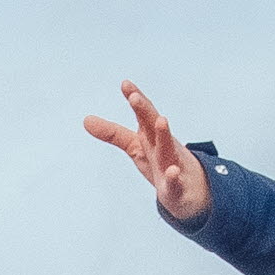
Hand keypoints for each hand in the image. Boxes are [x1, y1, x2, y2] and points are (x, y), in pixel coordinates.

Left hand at [84, 82, 211, 223]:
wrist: (189, 191)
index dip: (135, 98)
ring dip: (164, 134)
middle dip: (145, 111)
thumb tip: (85, 120)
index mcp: (151, 135)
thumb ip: (113, 133)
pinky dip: (174, 177)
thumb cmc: (161, 163)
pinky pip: (176, 182)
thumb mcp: (136, 147)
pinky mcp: (176, 186)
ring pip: (168, 148)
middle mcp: (163, 145)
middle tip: (134, 98)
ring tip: (161, 120)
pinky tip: (172, 171)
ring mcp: (172, 164)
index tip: (125, 84)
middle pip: (153, 126)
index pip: (143, 114)